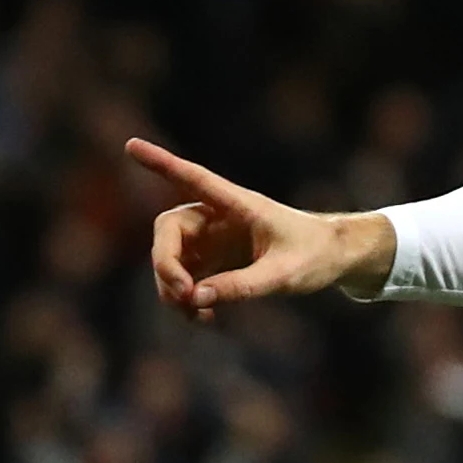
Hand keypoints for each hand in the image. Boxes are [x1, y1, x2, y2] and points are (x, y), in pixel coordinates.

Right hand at [129, 139, 393, 316]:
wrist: (333, 259)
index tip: (130, 145)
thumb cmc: (315, 255)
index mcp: (238, 204)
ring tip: (195, 315)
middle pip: (169, 230)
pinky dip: (187, 298)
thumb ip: (242, 286)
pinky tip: (203, 317)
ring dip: (172, 288)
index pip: (194, 179)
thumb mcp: (284, 275)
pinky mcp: (214, 259)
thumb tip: (195, 298)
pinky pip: (185, 276)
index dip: (161, 164)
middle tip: (182, 295)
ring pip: (171, 257)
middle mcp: (217, 216)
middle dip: (165, 263)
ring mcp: (213, 238)